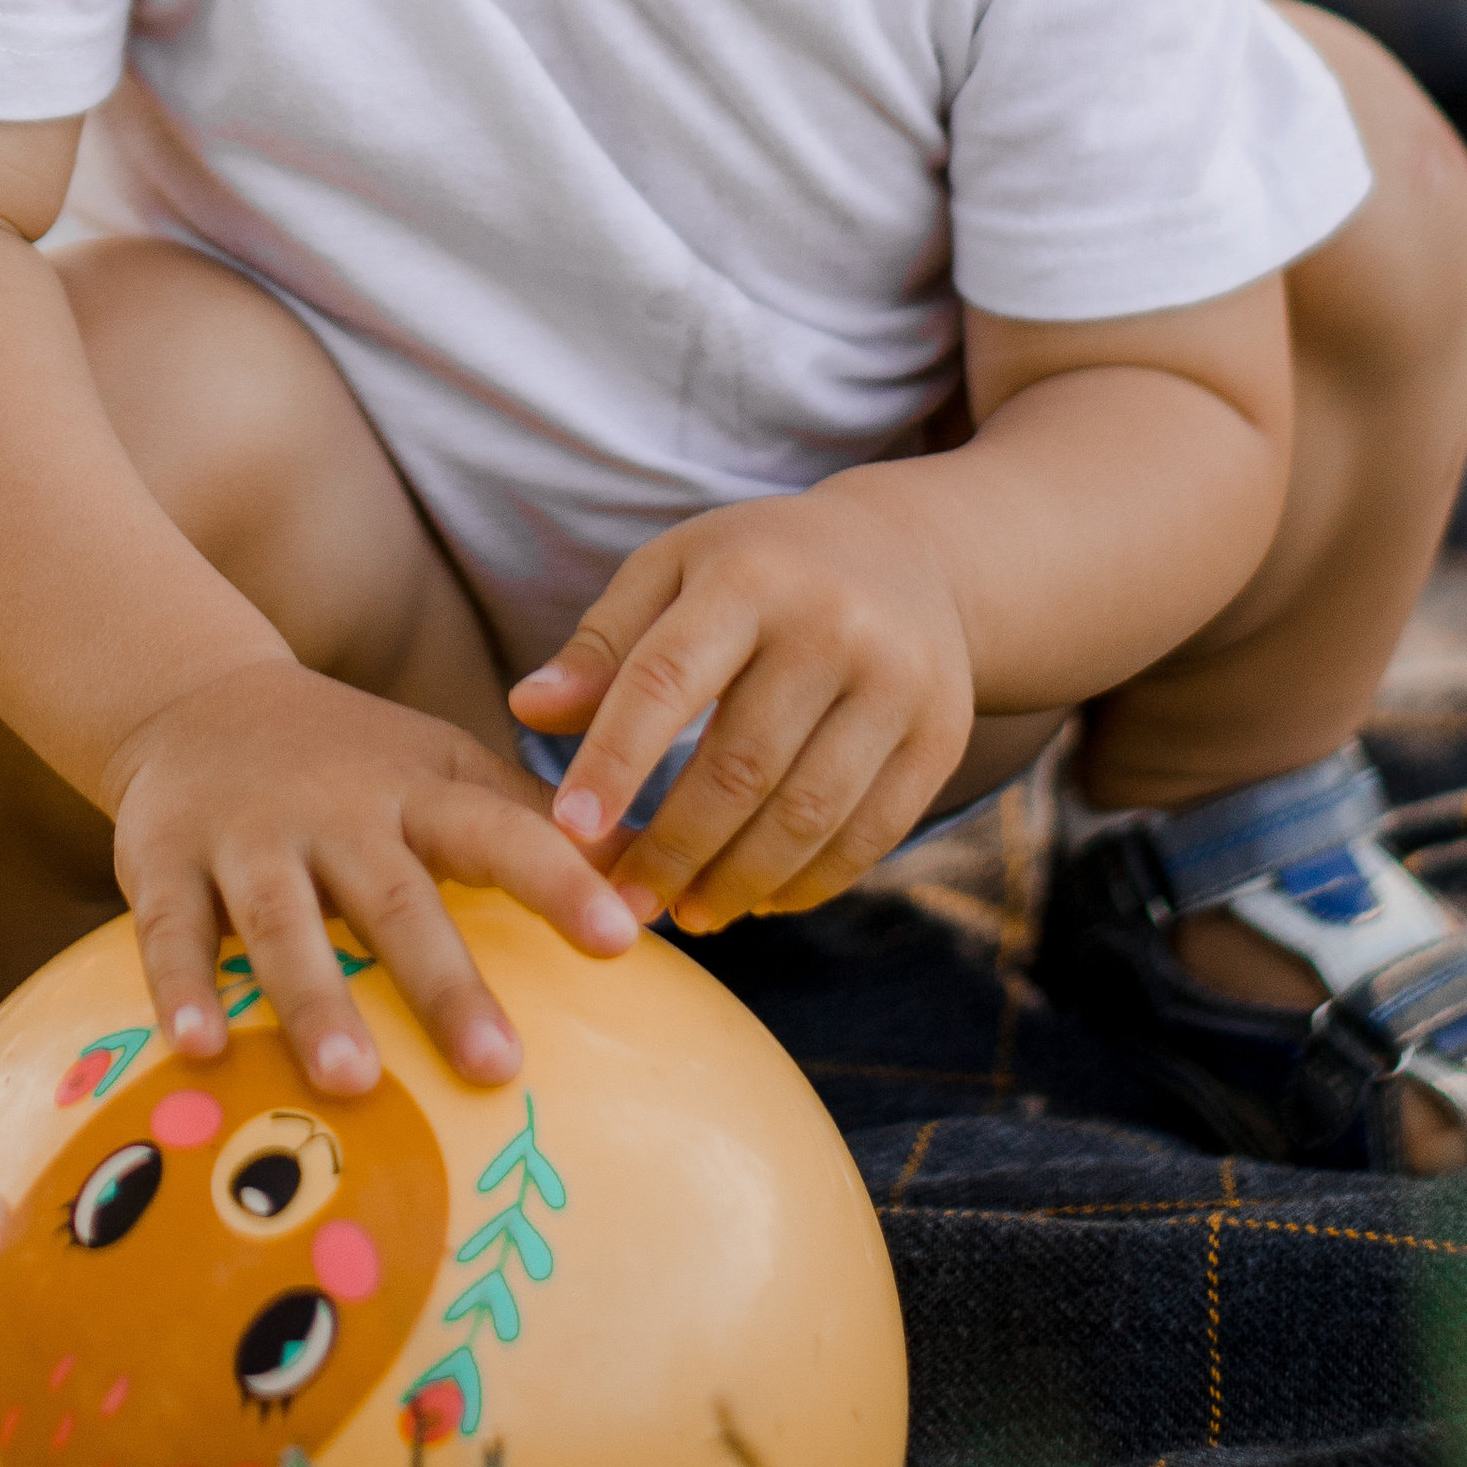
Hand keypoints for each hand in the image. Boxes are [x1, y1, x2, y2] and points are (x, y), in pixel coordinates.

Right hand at [100, 660, 640, 1095]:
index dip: (562, 882)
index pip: (501, 832)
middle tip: (499, 1067)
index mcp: (414, 790)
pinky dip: (180, 988)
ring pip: (283, 921)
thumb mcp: (439, 766)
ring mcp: (248, 836)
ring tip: (353, 1083)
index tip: (624, 939)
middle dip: (446, 982)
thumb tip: (647, 875)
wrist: (195, 695)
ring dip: (316, 1000)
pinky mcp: (165, 861)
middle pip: (396, 899)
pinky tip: (198, 1053)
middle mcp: (336, 812)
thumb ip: (526, 821)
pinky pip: (172, 930)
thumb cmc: (348, 757)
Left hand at [508, 480, 975, 932]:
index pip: (667, 678)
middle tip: (622, 904)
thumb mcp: (675, 571)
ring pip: (807, 815)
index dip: (614, 761)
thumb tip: (526, 709)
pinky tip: (758, 899)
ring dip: (738, 882)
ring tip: (686, 912)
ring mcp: (898, 683)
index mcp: (750, 576)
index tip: (568, 832)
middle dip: (673, 849)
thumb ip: (603, 644)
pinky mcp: (940, 737)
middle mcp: (833, 625)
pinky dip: (808, 884)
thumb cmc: (759, 567)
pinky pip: (868, 836)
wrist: (911, 554)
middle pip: (740, 766)